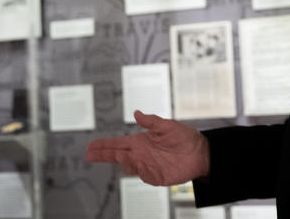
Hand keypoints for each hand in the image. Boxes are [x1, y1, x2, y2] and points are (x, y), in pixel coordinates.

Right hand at [84, 111, 209, 185]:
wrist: (200, 152)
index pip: (118, 143)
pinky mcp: (156, 177)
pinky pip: (144, 175)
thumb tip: (137, 112)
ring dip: (123, 161)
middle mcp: (141, 154)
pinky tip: (137, 164)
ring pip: (128, 166)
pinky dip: (139, 170)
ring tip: (119, 154)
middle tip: (90, 154)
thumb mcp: (167, 125)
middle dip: (103, 155)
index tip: (91, 146)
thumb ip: (151, 121)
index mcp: (141, 142)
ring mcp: (147, 166)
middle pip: (117, 156)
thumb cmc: (184, 137)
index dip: (104, 145)